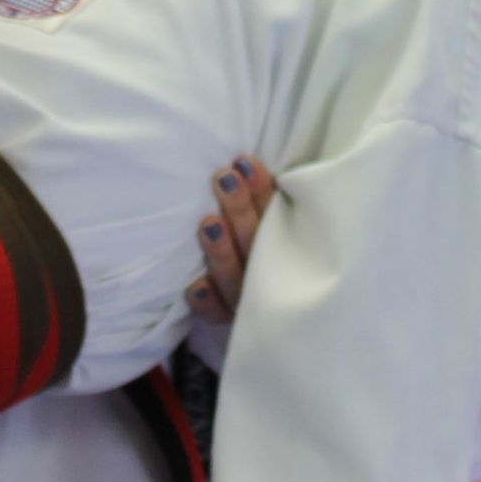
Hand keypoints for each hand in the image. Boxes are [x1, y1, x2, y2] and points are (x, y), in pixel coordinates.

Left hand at [186, 155, 275, 324]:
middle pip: (255, 243)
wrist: (283, 320)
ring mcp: (249, 300)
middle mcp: (269, 275)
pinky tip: (195, 288)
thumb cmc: (263, 252)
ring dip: (222, 251)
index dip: (262, 190)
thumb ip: (267, 203)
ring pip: (235, 277)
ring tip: (208, 221)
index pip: (277, 218)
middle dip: (240, 210)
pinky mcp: (229, 320)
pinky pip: (218, 314)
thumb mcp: (273, 228)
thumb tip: (242, 161)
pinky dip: (208, 303)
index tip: (244, 162)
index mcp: (285, 249)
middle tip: (223, 178)